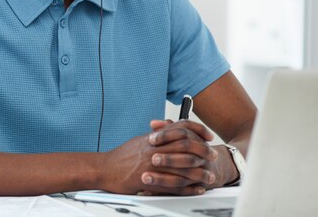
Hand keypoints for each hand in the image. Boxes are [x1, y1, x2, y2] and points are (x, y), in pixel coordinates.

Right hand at [99, 120, 217, 195]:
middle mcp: (156, 149)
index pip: (181, 128)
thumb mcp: (139, 141)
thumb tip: (166, 131)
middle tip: (213, 154)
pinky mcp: (151, 181)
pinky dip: (189, 188)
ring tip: (209, 175)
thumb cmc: (120, 156)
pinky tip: (197, 189)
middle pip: (186, 145)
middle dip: (203, 150)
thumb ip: (155, 136)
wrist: (105, 169)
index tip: (207, 135)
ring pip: (184, 166)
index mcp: (154, 138)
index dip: (197, 129)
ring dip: (200, 171)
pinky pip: (175, 185)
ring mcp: (154, 165)